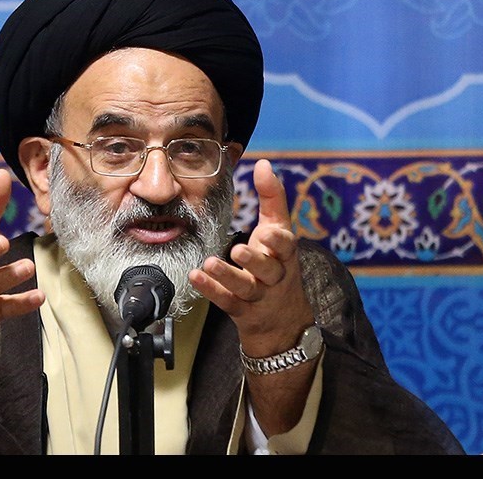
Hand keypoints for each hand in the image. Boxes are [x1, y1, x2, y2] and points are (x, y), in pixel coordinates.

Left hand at [188, 158, 313, 357]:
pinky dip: (211, 290)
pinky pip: (226, 301)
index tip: (268, 232)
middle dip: (254, 260)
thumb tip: (263, 163)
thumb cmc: (277, 262)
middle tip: (238, 250)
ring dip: (226, 276)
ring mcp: (258, 296)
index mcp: (284, 254)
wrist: (282, 319)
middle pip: (267, 269)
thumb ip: (272, 197)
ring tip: (209, 264)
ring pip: (244, 287)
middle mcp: (274, 276)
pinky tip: (195, 277)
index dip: (279, 241)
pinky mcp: (241, 310)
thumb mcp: (279, 230)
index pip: (286, 247)